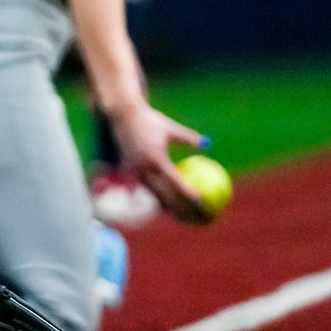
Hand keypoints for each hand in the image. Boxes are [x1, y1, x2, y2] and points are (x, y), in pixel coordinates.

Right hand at [108, 102, 209, 222]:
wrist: (123, 115)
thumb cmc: (150, 120)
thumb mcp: (170, 128)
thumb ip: (188, 138)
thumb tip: (207, 144)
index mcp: (157, 158)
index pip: (175, 181)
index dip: (187, 192)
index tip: (199, 201)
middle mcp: (144, 167)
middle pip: (162, 193)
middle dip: (176, 206)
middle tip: (190, 215)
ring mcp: (135, 169)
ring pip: (151, 192)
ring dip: (163, 204)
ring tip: (175, 214)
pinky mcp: (129, 169)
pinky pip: (143, 186)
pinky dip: (153, 193)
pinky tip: (160, 199)